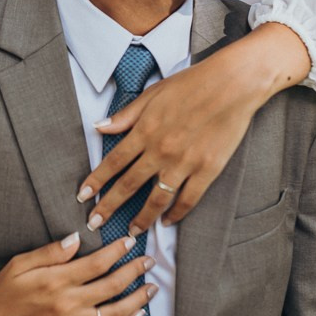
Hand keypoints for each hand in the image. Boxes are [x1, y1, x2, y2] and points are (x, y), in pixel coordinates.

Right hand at [0, 233, 156, 315]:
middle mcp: (68, 304)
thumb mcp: (19, 265)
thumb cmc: (2, 296)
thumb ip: (49, 252)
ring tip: (151, 287)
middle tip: (148, 260)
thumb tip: (77, 238)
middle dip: (135, 270)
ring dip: (138, 299)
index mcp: (55, 280)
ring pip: (116, 313)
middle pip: (112, 284)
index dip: (118, 251)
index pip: (97, 262)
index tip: (130, 241)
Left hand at [77, 22, 310, 234]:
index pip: (113, 162)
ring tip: (131, 232)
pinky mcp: (207, 170)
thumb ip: (126, 115)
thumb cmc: (192, 84)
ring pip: (156, 200)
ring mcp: (184, 163)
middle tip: (95, 224)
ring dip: (141, 219)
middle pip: (128, 185)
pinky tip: (167, 222)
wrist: (232, 84)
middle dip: (108, 207)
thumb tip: (99, 126)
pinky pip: (188, 200)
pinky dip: (176, 214)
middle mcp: (160, 150)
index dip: (96, 182)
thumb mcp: (152, 94)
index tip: (83, 197)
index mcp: (145, 130)